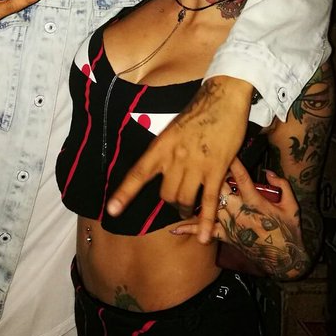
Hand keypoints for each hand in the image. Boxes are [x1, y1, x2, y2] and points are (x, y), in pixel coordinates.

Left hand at [106, 76, 253, 244]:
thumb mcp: (171, 128)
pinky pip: (210, 201)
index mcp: (161, 146)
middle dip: (170, 202)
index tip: (112, 210)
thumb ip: (165, 150)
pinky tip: (203, 237)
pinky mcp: (216, 170)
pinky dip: (206, 221)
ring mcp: (196, 166)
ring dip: (185, 208)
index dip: (125, 193)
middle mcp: (175, 158)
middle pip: (165, 194)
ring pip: (184, 200)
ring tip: (189, 208)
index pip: (138, 174)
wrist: (223, 98)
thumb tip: (159, 167)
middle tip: (176, 201)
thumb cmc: (197, 110)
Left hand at [173, 160, 308, 279]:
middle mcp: (239, 211)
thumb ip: (282, 185)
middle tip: (200, 162)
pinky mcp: (226, 236)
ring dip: (198, 194)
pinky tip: (174, 228)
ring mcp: (230, 224)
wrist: (285, 259)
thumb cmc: (289, 231)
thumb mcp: (291, 205)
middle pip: (219, 188)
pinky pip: (206, 231)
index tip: (224, 151)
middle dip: (210, 174)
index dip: (232, 163)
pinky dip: (190, 230)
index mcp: (255, 201)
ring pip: (209, 206)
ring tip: (183, 182)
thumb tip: (268, 172)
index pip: (242, 177)